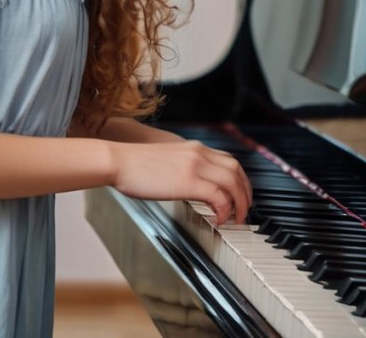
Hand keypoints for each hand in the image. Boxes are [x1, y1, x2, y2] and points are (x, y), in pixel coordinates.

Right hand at [109, 140, 251, 223]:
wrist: (119, 160)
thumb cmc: (136, 164)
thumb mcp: (168, 159)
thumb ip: (185, 167)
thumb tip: (195, 186)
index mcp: (194, 147)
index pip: (229, 160)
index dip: (240, 180)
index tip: (240, 196)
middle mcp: (198, 153)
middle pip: (237, 170)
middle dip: (246, 193)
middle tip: (243, 211)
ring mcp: (195, 165)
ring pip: (233, 182)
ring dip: (240, 203)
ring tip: (235, 219)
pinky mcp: (188, 181)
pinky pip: (219, 196)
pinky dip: (224, 209)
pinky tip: (218, 219)